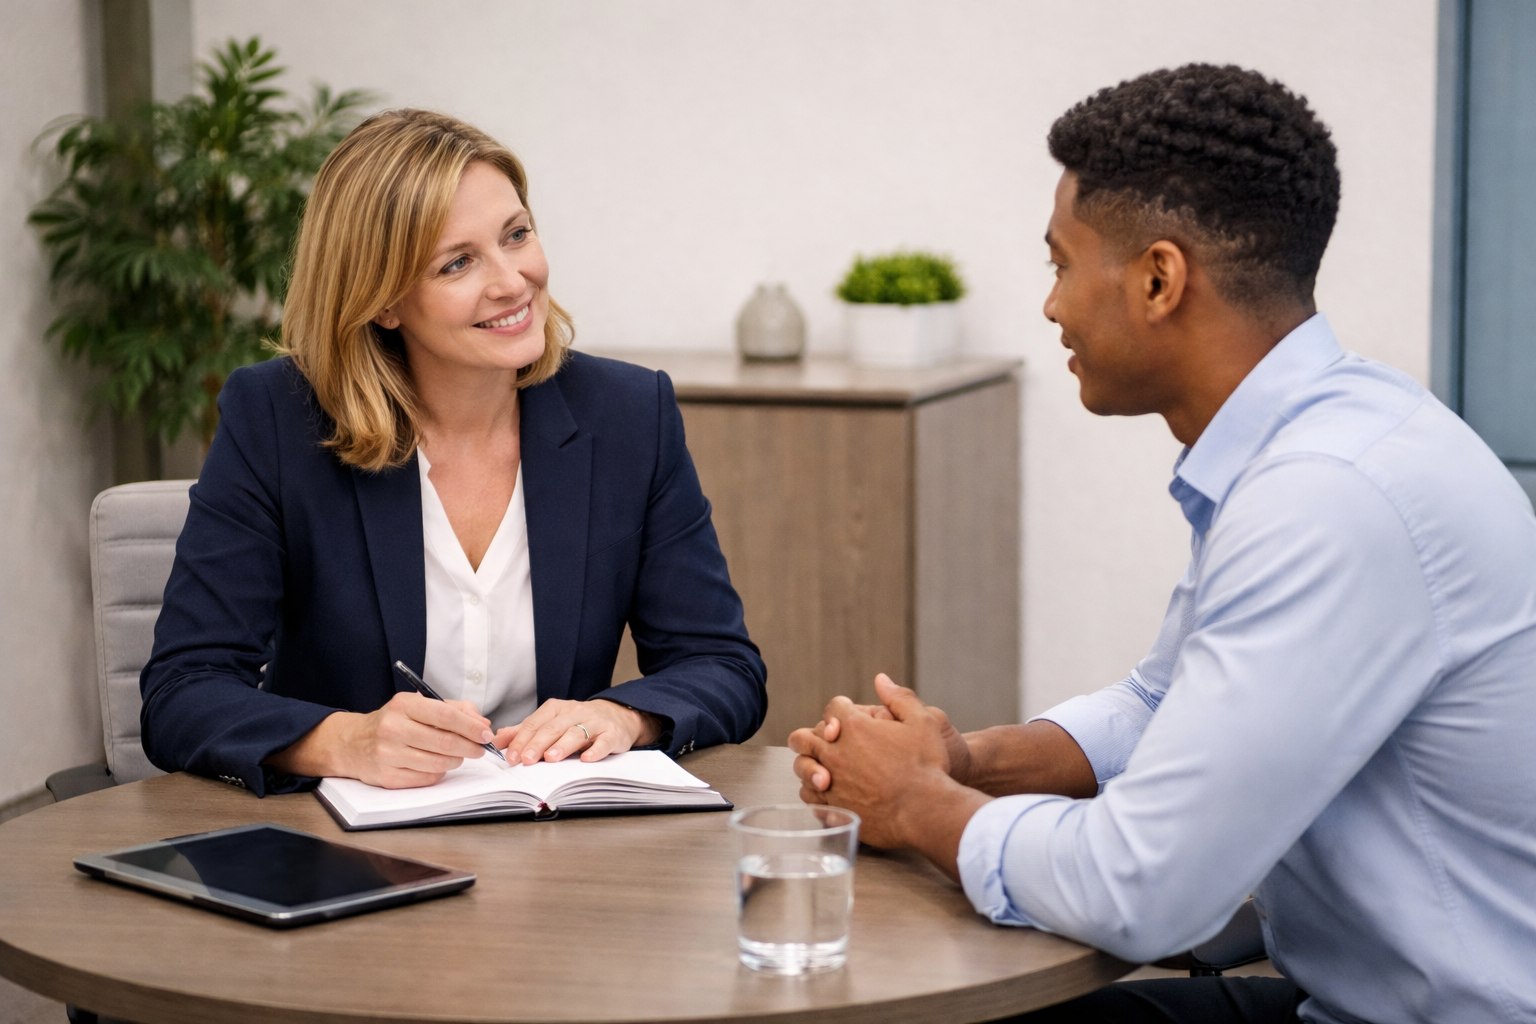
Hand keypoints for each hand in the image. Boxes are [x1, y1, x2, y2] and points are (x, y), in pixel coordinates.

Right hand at [266, 692, 494, 788]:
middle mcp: (393, 729)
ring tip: (458, 756)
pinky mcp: (387, 776)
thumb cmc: (393, 722)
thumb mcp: (417, 706)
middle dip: (469, 747)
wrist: (352, 743)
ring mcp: (388, 754)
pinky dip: (439, 772)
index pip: (445, 715)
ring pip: (438, 762)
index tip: (486, 734)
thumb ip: (452, 709)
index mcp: (403, 705)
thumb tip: (482, 723)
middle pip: (444, 742)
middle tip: (480, 749)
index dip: (470, 726)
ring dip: (456, 761)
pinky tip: (438, 764)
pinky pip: (426, 778)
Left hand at [495, 698, 664, 764]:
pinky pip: (604, 742)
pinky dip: (596, 750)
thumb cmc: (579, 722)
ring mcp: (595, 723)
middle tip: (526, 760)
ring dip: (563, 745)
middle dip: (537, 744)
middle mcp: (574, 712)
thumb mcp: (551, 722)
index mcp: (556, 709)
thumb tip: (497, 740)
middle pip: (553, 728)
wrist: (617, 716)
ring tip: (551, 758)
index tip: (510, 757)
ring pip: (576, 733)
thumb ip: (524, 731)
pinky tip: (587, 759)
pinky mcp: (612, 734)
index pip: (535, 724)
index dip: (521, 740)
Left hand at [791, 674, 972, 792]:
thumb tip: (881, 679)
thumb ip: (899, 697)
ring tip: (822, 766)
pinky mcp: (832, 807)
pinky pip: (809, 795)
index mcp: (854, 727)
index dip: (843, 708)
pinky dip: (814, 790)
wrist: (926, 811)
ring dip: (809, 763)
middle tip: (825, 739)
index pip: (833, 708)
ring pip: (802, 767)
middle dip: (812, 734)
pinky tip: (827, 789)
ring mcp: (830, 782)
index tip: (850, 715)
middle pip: (803, 737)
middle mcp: (835, 753)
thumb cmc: (928, 765)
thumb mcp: (924, 721)